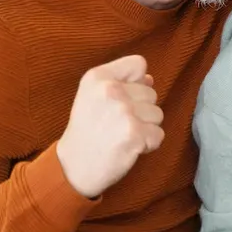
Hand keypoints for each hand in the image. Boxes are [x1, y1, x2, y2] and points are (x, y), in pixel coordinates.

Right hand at [56, 55, 164, 199]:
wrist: (73, 167)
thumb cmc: (87, 131)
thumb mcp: (93, 96)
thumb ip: (122, 81)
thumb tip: (149, 78)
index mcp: (97, 77)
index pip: (138, 64)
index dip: (136, 82)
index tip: (120, 98)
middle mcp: (110, 90)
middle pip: (152, 92)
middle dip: (140, 110)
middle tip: (116, 124)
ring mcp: (124, 111)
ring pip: (157, 114)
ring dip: (145, 128)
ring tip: (121, 135)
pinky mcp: (135, 133)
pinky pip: (159, 134)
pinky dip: (148, 144)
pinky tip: (128, 147)